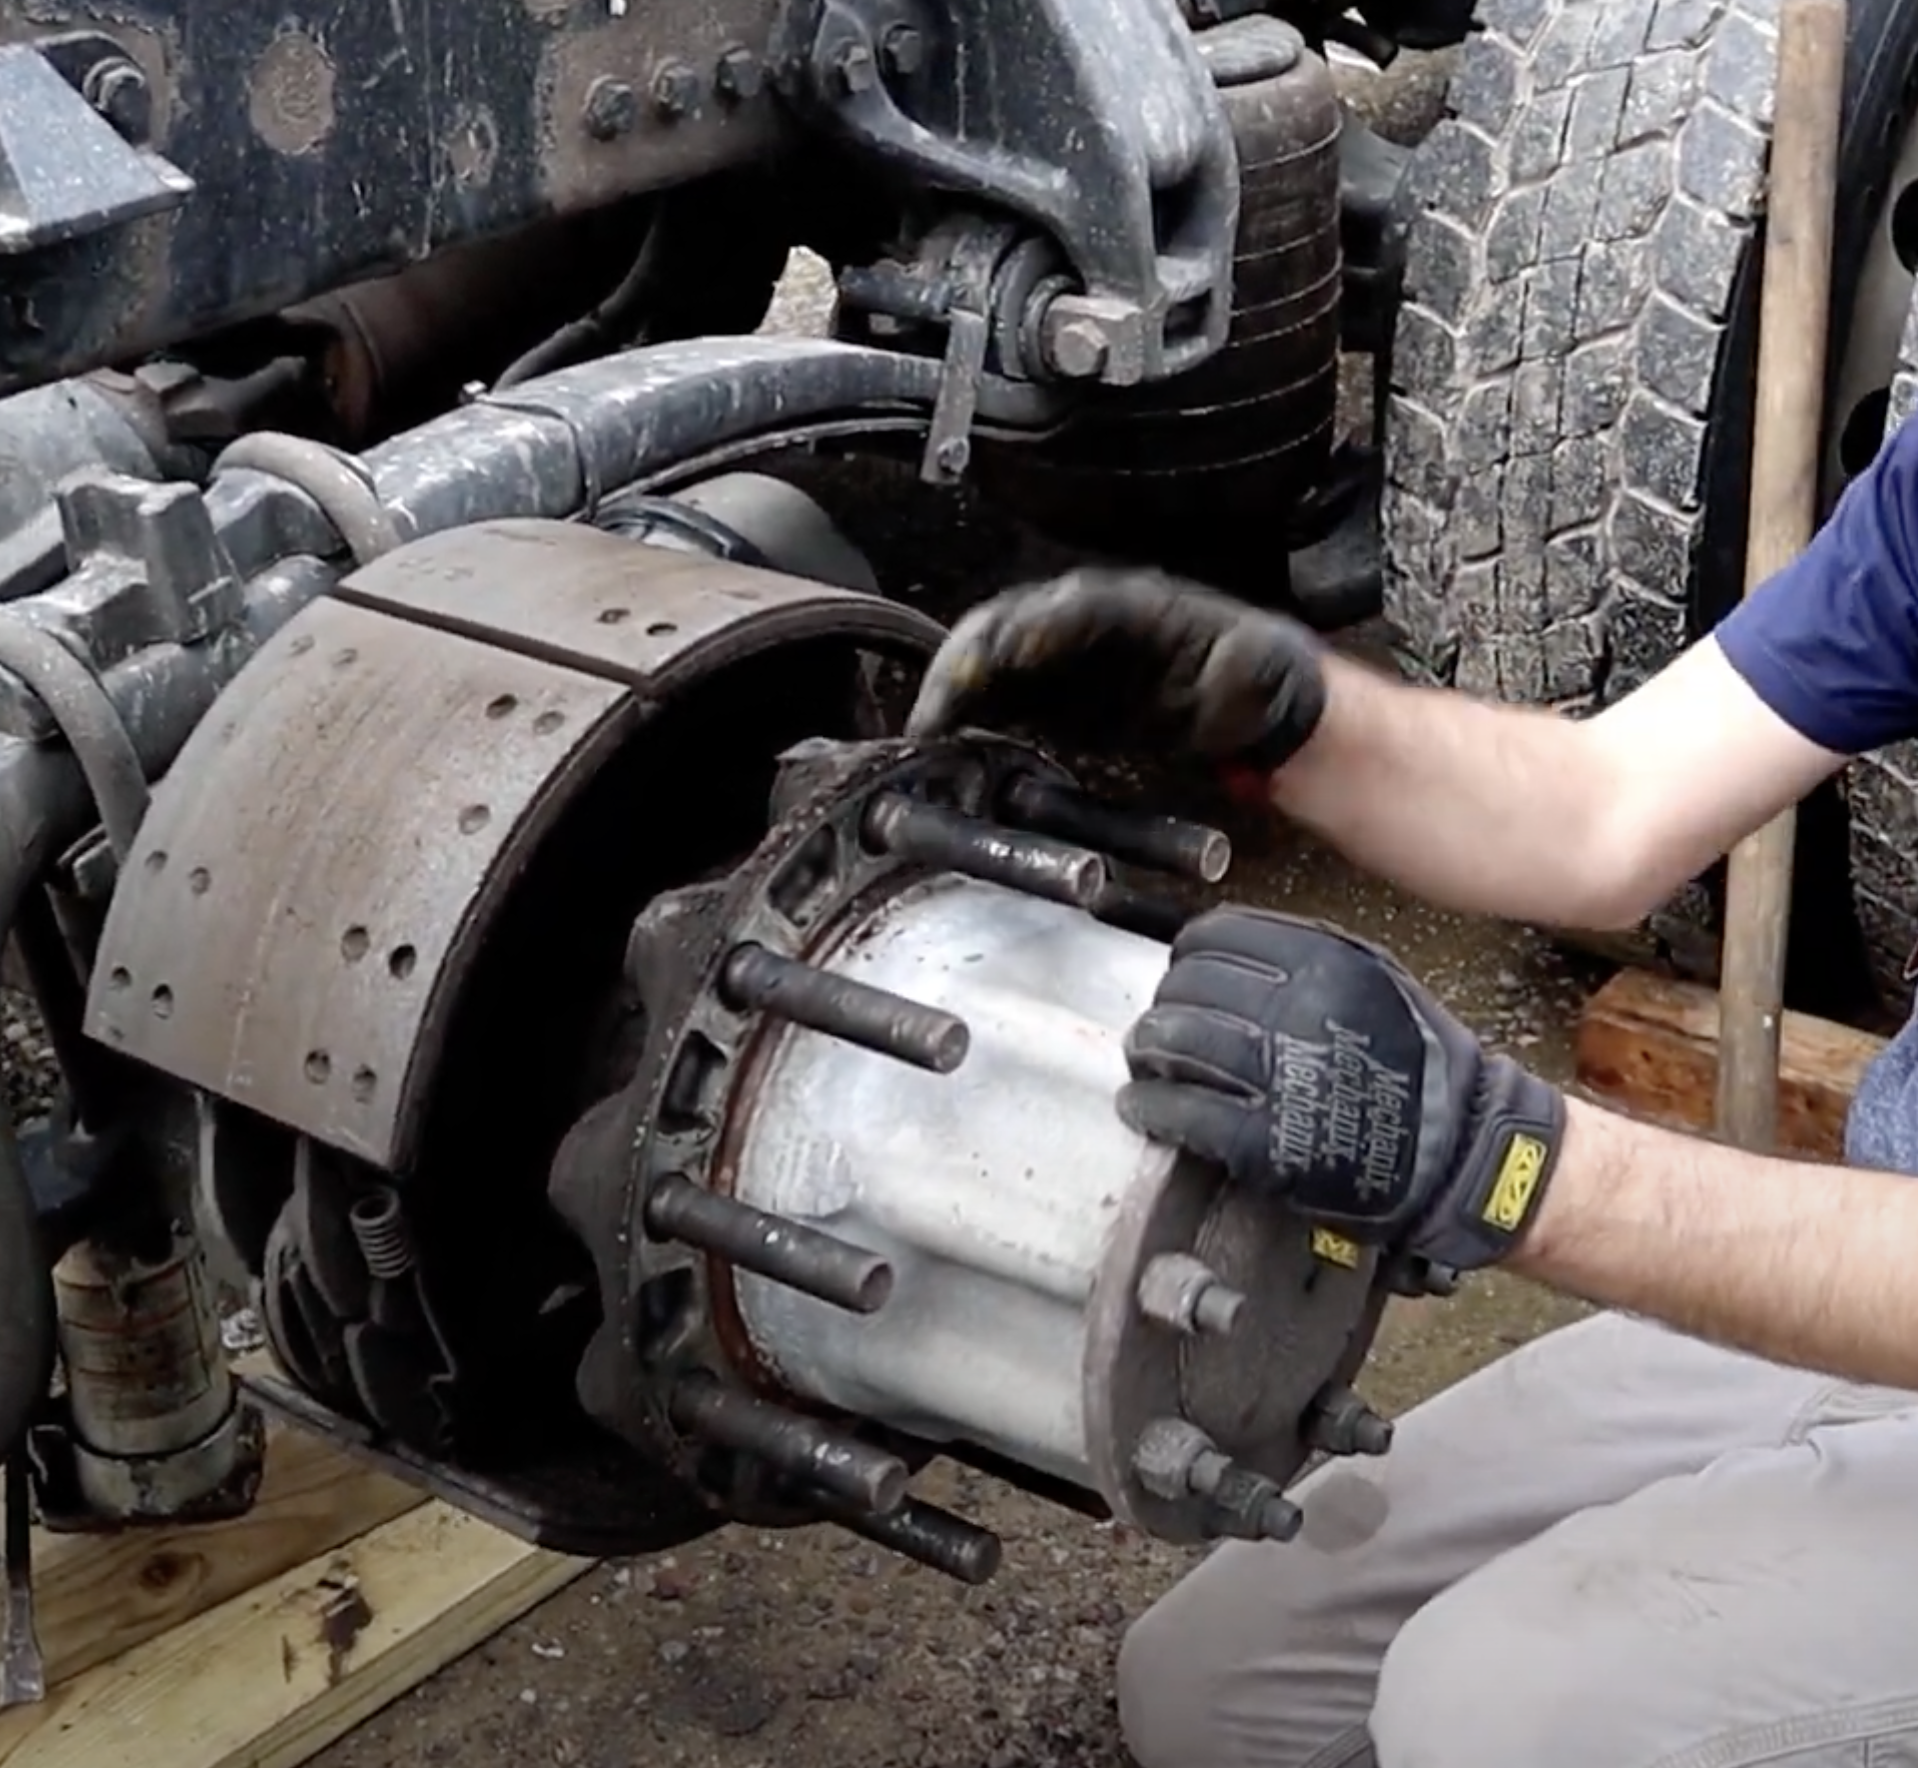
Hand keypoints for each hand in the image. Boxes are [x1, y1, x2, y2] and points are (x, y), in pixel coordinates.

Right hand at [905, 566, 1327, 770]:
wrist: (1264, 710)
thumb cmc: (1260, 682)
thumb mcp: (1256, 672)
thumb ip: (1229, 674)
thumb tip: (1207, 681)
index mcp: (1134, 607)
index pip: (1061, 610)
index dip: (1021, 633)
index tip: (989, 663)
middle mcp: (1089, 624)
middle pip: (1006, 629)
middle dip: (964, 665)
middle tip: (934, 712)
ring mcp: (1069, 659)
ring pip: (993, 663)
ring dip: (956, 692)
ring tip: (928, 731)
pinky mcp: (1060, 697)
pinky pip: (1003, 699)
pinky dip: (970, 717)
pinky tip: (949, 741)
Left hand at [1118, 907, 1564, 1271]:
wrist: (1459, 1151)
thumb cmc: (1418, 1063)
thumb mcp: (1375, 976)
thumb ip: (1304, 954)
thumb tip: (1222, 949)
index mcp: (1321, 960)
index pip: (1213, 937)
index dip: (1187, 957)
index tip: (1182, 975)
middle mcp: (1294, 1008)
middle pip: (1185, 991)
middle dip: (1163, 1008)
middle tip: (1159, 1026)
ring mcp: (1277, 1074)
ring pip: (1174, 1045)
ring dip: (1146, 1054)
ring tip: (1144, 1064)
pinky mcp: (1263, 1140)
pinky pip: (1182, 1111)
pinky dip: (1150, 1107)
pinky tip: (1142, 1108)